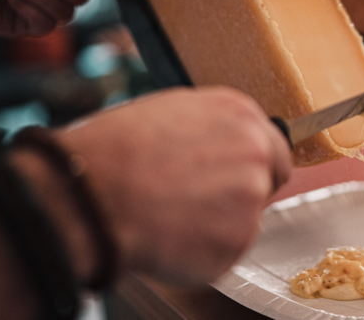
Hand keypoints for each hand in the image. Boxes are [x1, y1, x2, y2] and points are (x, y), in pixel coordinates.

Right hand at [56, 87, 291, 283]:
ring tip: (173, 215)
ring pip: (247, 218)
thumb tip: (219, 146)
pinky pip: (228, 249)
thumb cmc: (113, 151)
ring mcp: (250, 195)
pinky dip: (205, 251)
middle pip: (267, 181)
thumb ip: (211, 129)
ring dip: (220, 223)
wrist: (90, 192)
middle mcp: (254, 149)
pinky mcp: (238, 239)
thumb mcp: (170, 113)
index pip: (273, 146)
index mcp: (238, 113)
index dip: (253, 165)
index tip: (235, 176)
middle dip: (243, 194)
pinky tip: (172, 235)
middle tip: (201, 202)